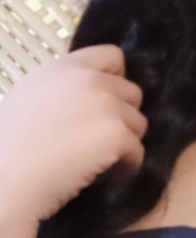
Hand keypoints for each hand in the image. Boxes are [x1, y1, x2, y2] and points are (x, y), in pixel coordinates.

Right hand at [0, 44, 147, 222]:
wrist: (5, 181)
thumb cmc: (9, 149)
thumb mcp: (30, 99)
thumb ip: (63, 91)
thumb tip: (88, 103)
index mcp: (64, 67)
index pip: (112, 56)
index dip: (116, 80)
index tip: (105, 104)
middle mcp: (88, 79)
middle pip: (133, 93)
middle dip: (122, 117)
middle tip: (100, 141)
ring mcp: (105, 105)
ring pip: (139, 124)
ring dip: (124, 143)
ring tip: (98, 162)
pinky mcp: (116, 134)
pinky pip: (138, 153)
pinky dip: (125, 169)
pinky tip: (103, 178)